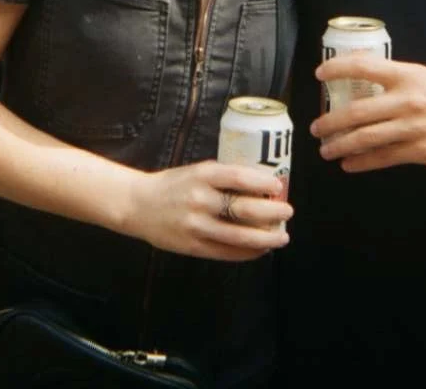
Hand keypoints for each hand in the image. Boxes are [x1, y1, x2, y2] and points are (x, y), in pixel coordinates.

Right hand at [126, 161, 291, 261]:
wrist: (137, 205)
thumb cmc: (173, 184)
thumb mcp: (196, 171)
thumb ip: (223, 177)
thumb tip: (261, 184)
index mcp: (201, 175)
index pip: (238, 177)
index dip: (262, 181)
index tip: (279, 185)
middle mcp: (199, 200)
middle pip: (243, 208)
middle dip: (271, 212)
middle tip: (288, 211)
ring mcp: (196, 226)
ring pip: (239, 236)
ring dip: (266, 238)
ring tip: (282, 237)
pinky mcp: (193, 247)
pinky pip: (226, 253)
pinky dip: (248, 252)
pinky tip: (261, 250)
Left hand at [311, 55, 425, 171]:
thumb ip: (399, 81)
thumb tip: (365, 85)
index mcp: (408, 74)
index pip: (363, 66)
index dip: (337, 69)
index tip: (320, 75)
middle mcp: (407, 99)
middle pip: (357, 110)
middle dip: (331, 122)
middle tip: (316, 128)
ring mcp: (413, 127)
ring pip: (366, 137)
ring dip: (340, 144)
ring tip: (326, 149)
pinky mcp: (422, 151)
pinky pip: (384, 157)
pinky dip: (362, 162)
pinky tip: (349, 164)